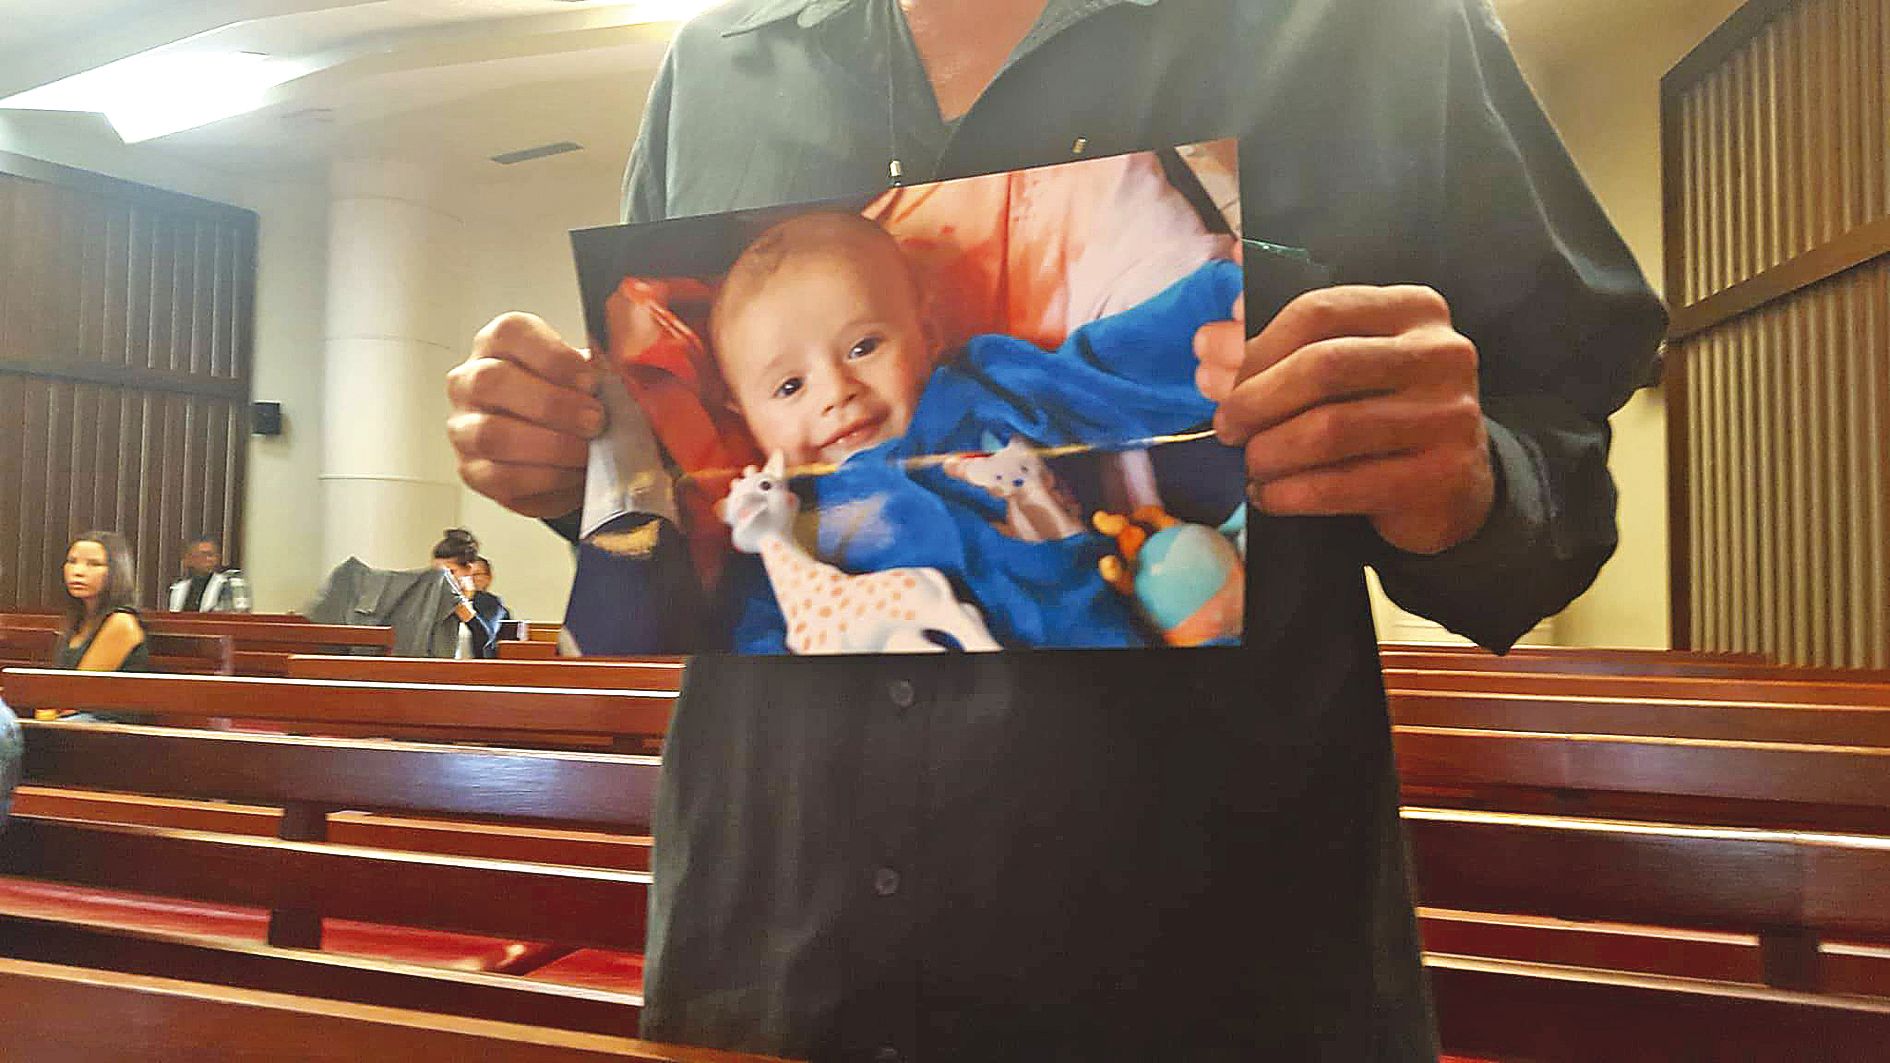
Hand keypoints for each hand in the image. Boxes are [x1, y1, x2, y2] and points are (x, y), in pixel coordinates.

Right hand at [447, 313, 603, 517]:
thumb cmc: (573, 403)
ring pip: (492, 434)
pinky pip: (500, 477)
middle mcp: (470, 380)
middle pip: (492, 381)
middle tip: (595, 420)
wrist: (564, 450)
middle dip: (552, 404)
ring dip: (549, 445)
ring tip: (587, 451)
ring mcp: (463, 427)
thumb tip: (613, 376)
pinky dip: (544, 478)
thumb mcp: (587, 378)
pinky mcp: (471, 470)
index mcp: (499, 344)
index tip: (591, 381)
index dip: (553, 357)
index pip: (510, 334)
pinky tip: (572, 474)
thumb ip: (596, 371)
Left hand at [1194, 285, 1493, 554]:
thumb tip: (1208, 340)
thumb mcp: (1341, 367)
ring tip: (1251, 464)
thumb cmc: (1382, 412)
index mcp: (1415, 309)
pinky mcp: (1438, 478)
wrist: (1453, 484)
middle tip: (1225, 426)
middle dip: (1255, 399)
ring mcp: (1447, 416)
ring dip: (1270, 452)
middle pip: (1321, 367)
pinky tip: (1269, 495)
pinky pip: (1341, 486)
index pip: (1317, 311)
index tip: (1220, 376)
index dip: (1256, 347)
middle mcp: (1441, 354)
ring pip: (1329, 430)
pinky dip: (1290, 493)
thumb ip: (1275, 347)